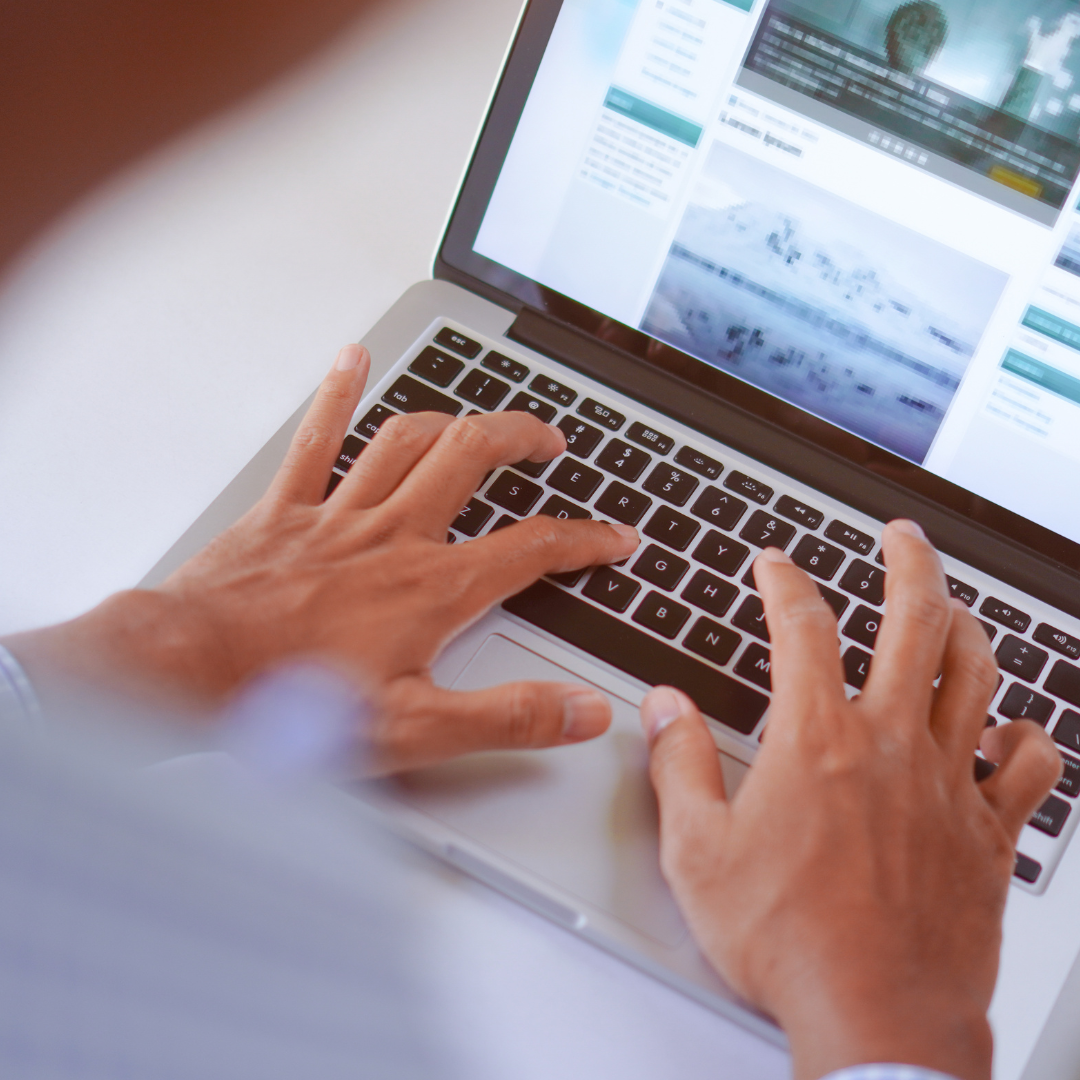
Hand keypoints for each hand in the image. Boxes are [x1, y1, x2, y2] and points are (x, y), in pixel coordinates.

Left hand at [8, 344, 639, 772]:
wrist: (192, 672)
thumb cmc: (292, 702)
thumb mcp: (417, 729)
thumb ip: (508, 717)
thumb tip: (583, 712)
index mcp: (432, 587)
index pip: (532, 548)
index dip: (585, 539)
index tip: (615, 537)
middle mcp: (393, 536)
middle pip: (473, 460)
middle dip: (522, 440)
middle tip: (551, 441)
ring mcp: (338, 515)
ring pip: (408, 440)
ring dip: (451, 419)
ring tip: (478, 417)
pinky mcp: (286, 510)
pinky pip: (317, 438)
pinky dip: (338, 395)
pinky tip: (352, 360)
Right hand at [638, 521, 1061, 1079]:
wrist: (877, 1018)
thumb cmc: (788, 940)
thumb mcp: (697, 851)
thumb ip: (677, 765)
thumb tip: (665, 707)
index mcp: (817, 741)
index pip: (802, 626)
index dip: (785, 580)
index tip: (775, 563)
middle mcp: (891, 746)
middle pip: (916, 621)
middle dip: (909, 563)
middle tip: (902, 536)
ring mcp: (947, 785)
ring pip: (977, 675)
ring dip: (968, 629)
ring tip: (956, 608)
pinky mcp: (987, 834)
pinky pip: (1026, 768)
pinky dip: (1025, 737)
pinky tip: (1014, 729)